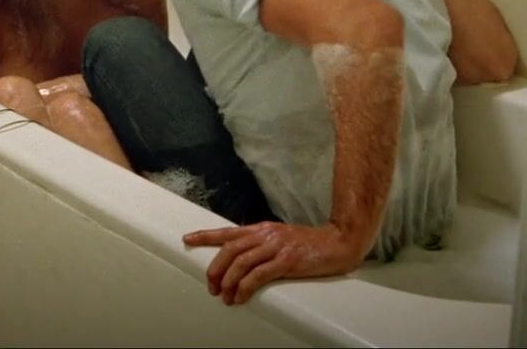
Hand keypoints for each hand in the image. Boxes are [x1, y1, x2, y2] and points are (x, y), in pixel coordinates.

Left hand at [182, 221, 365, 304]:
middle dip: (216, 268)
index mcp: (262, 229)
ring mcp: (276, 246)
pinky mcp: (287, 261)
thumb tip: (241, 259)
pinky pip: (258, 275)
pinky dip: (245, 287)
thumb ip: (262, 245)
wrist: (338, 242)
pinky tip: (240, 297)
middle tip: (211, 286)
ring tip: (223, 296)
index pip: (228, 231)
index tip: (188, 238)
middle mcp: (266, 235)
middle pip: (230, 249)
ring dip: (228, 281)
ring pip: (241, 263)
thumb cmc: (309, 244)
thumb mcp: (281, 238)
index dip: (206, 235)